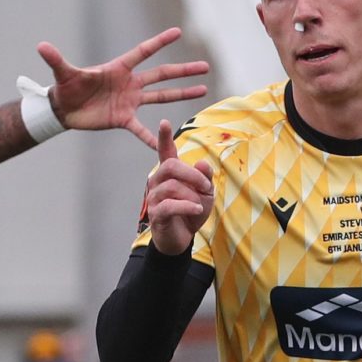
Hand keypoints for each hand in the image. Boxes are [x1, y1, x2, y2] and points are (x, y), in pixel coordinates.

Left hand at [38, 27, 208, 150]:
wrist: (63, 109)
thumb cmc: (65, 86)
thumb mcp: (62, 73)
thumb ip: (56, 60)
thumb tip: (41, 46)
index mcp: (118, 68)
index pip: (143, 52)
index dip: (159, 42)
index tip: (178, 32)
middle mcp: (129, 83)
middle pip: (161, 75)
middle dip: (183, 71)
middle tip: (205, 66)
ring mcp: (129, 101)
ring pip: (161, 97)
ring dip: (181, 94)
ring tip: (203, 90)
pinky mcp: (123, 119)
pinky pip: (141, 130)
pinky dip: (152, 137)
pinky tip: (164, 143)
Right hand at [144, 119, 214, 256]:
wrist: (182, 238)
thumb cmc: (191, 212)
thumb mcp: (205, 193)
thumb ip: (205, 177)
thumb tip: (201, 163)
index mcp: (170, 174)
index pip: (165, 152)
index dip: (164, 137)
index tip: (164, 122)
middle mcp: (158, 182)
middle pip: (171, 166)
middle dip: (192, 175)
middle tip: (206, 187)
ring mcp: (154, 197)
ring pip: (172, 186)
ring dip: (192, 195)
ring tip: (200, 204)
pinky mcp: (156, 214)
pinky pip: (170, 205)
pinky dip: (187, 206)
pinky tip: (196, 209)